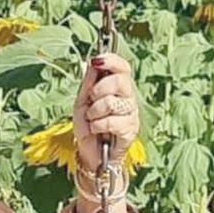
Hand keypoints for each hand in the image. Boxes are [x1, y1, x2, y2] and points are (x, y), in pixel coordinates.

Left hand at [73, 52, 139, 171]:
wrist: (90, 152)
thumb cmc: (87, 125)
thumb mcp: (82, 101)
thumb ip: (89, 83)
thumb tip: (93, 62)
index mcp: (118, 88)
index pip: (123, 68)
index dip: (112, 61)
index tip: (97, 60)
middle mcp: (128, 98)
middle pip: (120, 81)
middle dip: (98, 90)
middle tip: (91, 101)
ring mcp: (131, 113)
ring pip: (112, 103)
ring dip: (94, 112)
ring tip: (92, 119)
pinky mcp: (130, 129)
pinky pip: (111, 121)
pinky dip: (97, 125)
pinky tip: (97, 130)